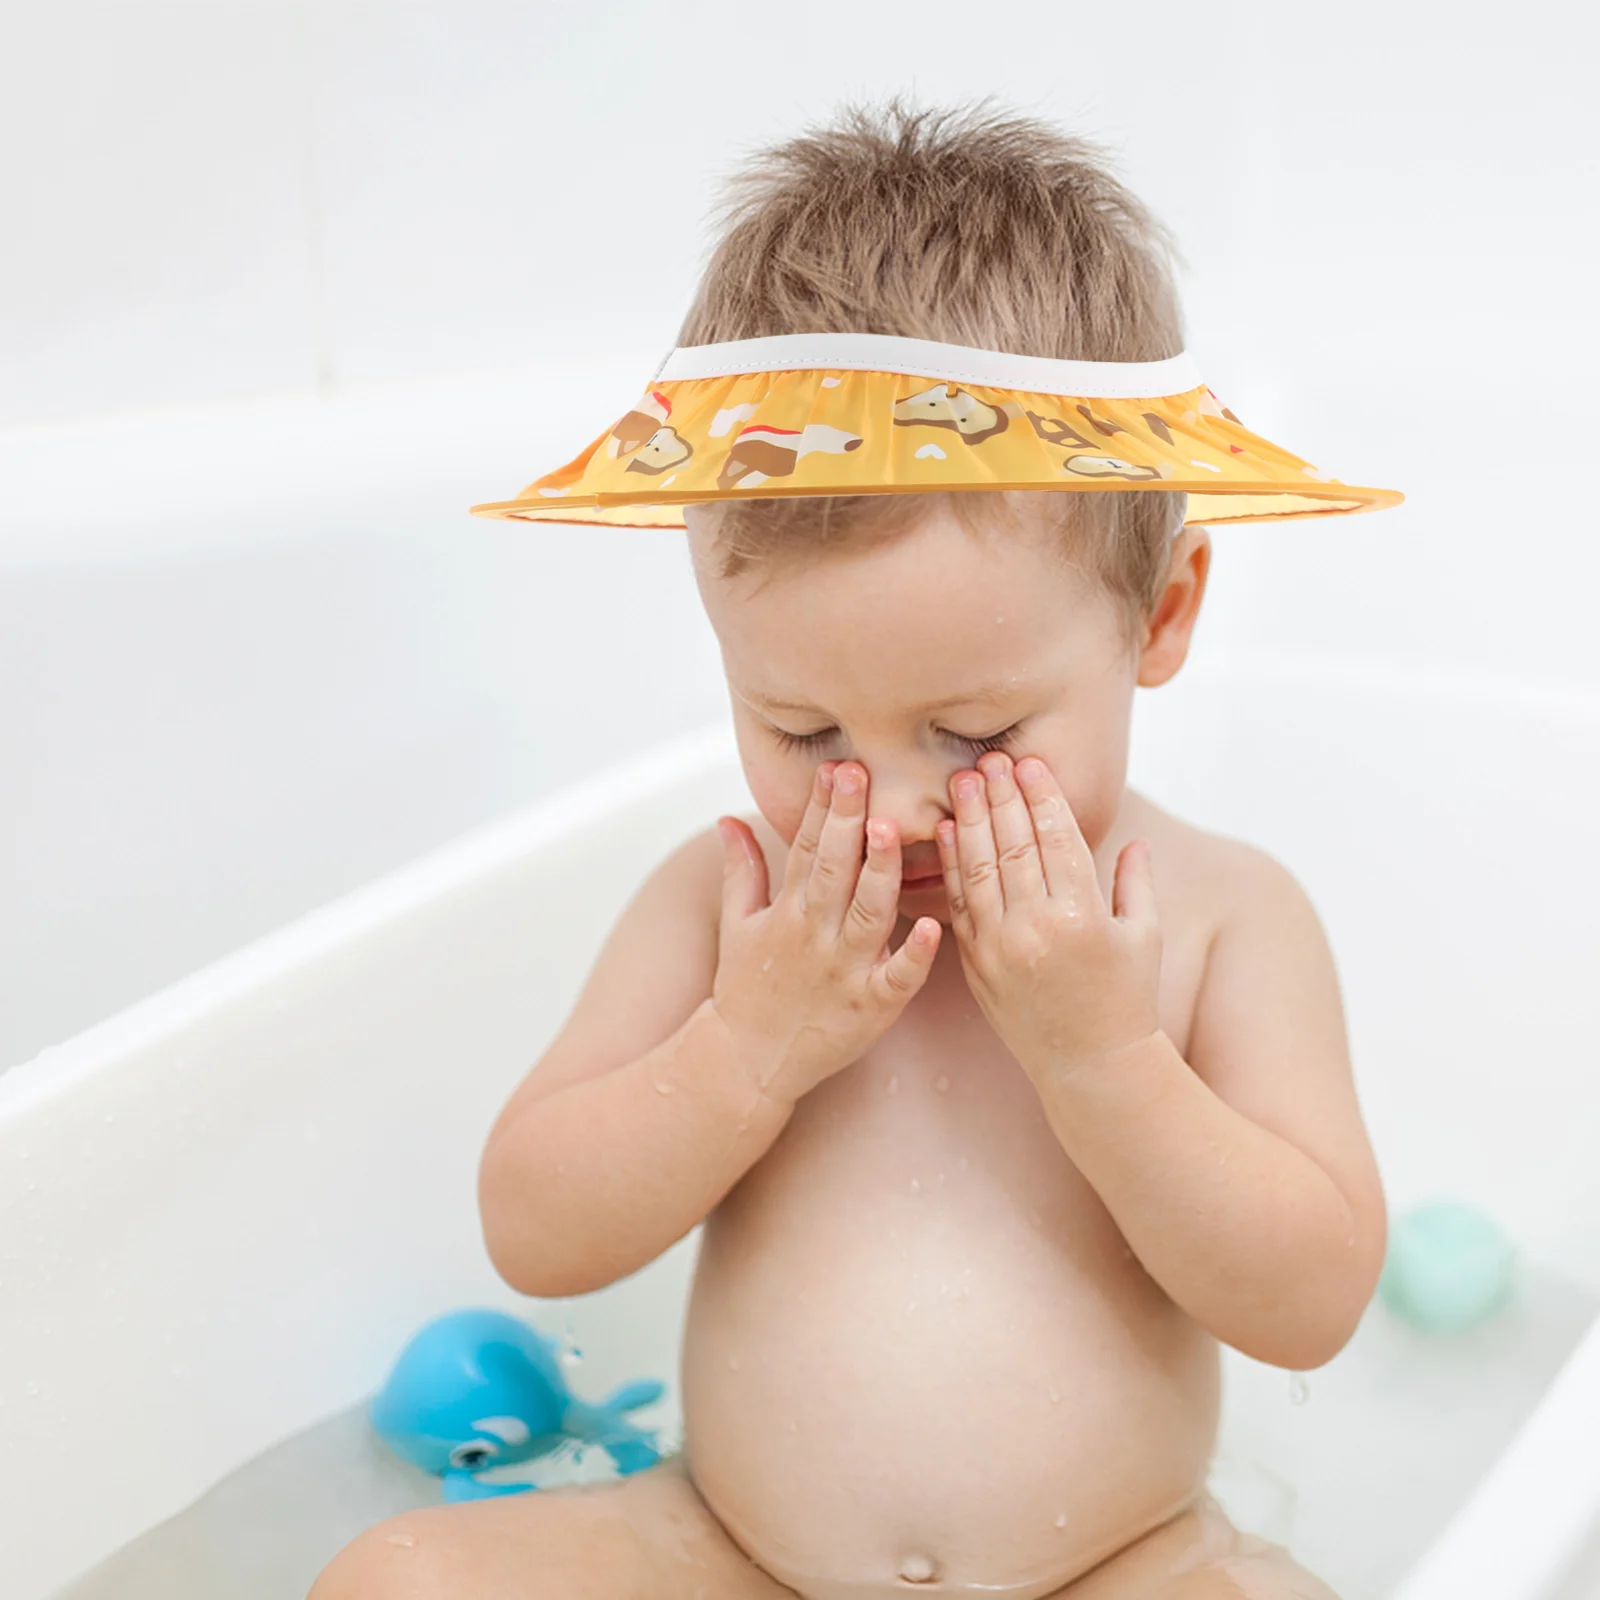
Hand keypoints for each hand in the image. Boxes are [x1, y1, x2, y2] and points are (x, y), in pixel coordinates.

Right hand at [712, 760, 941, 1105]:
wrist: (747, 1062)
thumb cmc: (745, 989)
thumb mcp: (736, 923)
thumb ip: (741, 868)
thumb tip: (728, 818)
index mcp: (788, 911)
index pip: (808, 847)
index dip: (823, 806)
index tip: (836, 765)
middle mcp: (816, 936)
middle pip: (835, 869)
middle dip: (848, 820)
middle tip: (861, 773)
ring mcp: (844, 972)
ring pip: (869, 913)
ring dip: (880, 873)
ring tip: (890, 830)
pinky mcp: (870, 1008)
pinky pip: (896, 979)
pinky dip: (913, 956)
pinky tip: (932, 928)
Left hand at [935, 750, 1161, 1080]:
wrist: (1090, 1067)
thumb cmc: (1127, 999)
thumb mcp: (1145, 937)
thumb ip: (1137, 883)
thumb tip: (1135, 840)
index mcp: (1083, 916)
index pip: (1057, 839)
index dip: (1041, 796)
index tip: (1029, 762)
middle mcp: (1037, 928)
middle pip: (1014, 845)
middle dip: (1000, 796)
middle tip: (988, 758)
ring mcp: (1000, 947)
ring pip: (979, 868)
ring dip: (969, 820)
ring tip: (962, 781)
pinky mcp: (976, 964)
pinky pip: (959, 904)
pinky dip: (950, 865)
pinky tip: (945, 833)